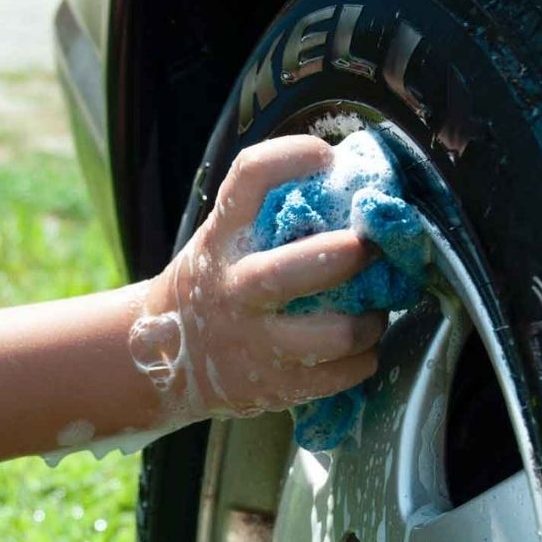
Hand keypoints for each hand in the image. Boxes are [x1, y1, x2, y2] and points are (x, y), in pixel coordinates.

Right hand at [140, 135, 383, 420]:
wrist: (169, 359)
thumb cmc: (217, 283)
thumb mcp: (224, 240)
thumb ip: (271, 214)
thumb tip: (352, 173)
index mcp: (223, 237)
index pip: (251, 176)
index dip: (294, 156)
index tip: (327, 158)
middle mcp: (235, 288)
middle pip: (291, 271)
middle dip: (348, 255)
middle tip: (372, 247)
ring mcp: (256, 341)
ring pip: (335, 334)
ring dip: (371, 319)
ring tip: (373, 309)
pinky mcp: (277, 386)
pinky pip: (345, 373)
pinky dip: (366, 357)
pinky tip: (359, 345)